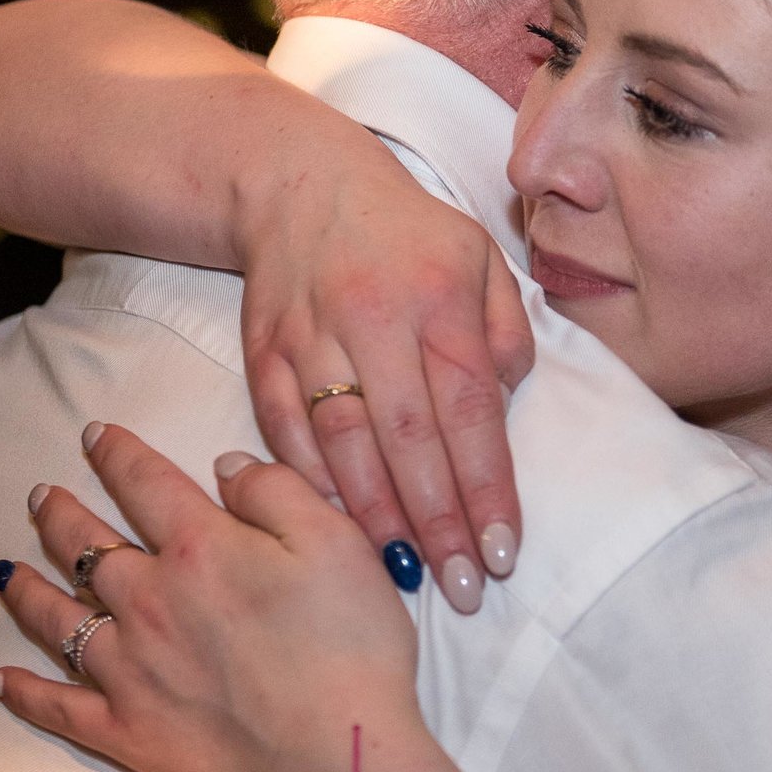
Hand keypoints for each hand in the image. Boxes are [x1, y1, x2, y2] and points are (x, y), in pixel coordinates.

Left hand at [0, 422, 440, 771]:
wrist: (336, 760)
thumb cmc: (350, 649)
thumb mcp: (338, 543)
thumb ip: (277, 493)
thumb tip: (224, 467)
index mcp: (201, 547)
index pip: (145, 484)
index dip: (117, 454)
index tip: (94, 436)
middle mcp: (149, 601)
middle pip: (87, 546)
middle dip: (58, 514)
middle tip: (38, 496)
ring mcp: (130, 670)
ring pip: (58, 619)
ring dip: (26, 589)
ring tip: (4, 570)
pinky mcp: (127, 732)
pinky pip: (58, 707)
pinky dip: (23, 692)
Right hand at [235, 136, 536, 615]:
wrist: (297, 181)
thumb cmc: (407, 231)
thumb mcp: (480, 254)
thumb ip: (505, 329)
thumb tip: (509, 399)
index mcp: (440, 297)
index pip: (471, 409)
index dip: (487, 487)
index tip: (502, 552)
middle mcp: (375, 318)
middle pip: (408, 439)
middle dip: (438, 523)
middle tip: (462, 590)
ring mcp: (311, 337)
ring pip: (342, 443)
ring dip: (375, 518)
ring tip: (406, 576)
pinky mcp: (262, 352)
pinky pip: (283, 431)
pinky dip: (310, 486)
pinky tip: (336, 530)